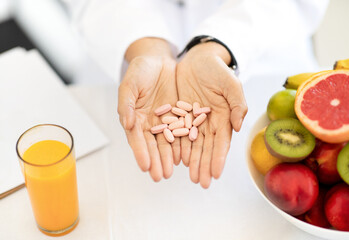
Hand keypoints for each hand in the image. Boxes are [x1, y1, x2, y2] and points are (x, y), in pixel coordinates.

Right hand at [117, 38, 179, 180]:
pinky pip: (181, 132)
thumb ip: (126, 103)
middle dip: (156, 161)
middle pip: (152, 145)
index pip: (136, 138)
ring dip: (168, 158)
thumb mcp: (130, 84)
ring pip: (167, 143)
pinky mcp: (179, 116)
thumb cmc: (140, 70)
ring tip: (171, 172)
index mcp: (134, 118)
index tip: (145, 166)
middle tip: (160, 176)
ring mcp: (164, 121)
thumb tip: (127, 122)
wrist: (159, 60)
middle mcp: (149, 123)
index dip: (140, 152)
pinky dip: (182, 145)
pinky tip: (185, 157)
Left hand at [176, 42, 247, 187]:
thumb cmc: (217, 70)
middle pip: (206, 147)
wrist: (198, 58)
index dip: (219, 158)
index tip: (216, 174)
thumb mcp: (231, 84)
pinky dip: (178, 146)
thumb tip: (238, 126)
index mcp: (223, 117)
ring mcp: (193, 120)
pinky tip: (176, 159)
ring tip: (191, 176)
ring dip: (192, 161)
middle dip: (205, 165)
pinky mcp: (179, 114)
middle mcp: (208, 122)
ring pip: (192, 144)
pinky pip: (177, 133)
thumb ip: (237, 104)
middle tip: (202, 182)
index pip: (221, 142)